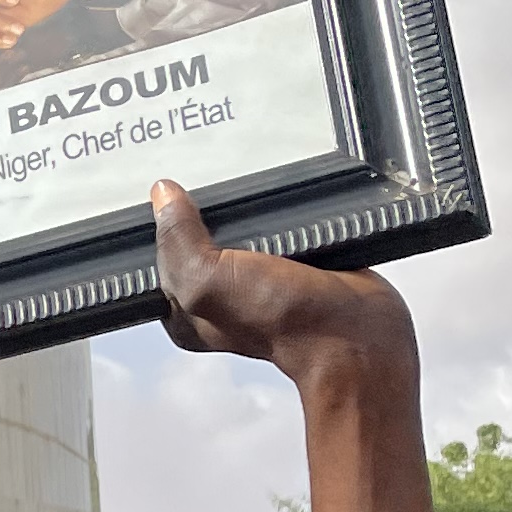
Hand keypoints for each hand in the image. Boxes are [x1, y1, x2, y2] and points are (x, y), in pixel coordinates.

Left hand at [149, 180, 414, 380]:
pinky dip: (280, 208)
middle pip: (198, 235)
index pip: (158, 255)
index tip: (166, 192)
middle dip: (204, 210)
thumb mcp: (206, 281)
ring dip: (245, 205)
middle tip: (213, 183)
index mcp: (185, 310)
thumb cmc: (279, 320)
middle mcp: (219, 294)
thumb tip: (162, 194)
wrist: (354, 329)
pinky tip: (279, 197)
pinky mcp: (294, 259)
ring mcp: (258, 276)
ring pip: (239, 224)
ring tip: (247, 181)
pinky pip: (276, 222)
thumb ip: (177, 241)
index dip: (161, 225)